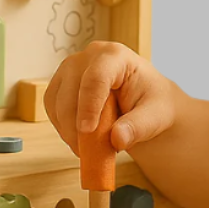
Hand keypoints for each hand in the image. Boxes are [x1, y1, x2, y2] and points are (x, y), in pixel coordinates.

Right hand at [44, 41, 175, 155]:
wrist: (146, 102)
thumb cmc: (153, 103)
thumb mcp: (156, 116)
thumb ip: (138, 127)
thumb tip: (117, 138)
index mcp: (116, 56)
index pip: (95, 78)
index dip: (88, 106)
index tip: (87, 132)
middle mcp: (89, 56)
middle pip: (71, 92)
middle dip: (76, 126)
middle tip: (90, 152)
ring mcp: (71, 68)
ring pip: (56, 102)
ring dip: (68, 130)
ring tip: (89, 148)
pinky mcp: (61, 84)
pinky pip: (52, 108)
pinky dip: (62, 128)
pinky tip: (80, 139)